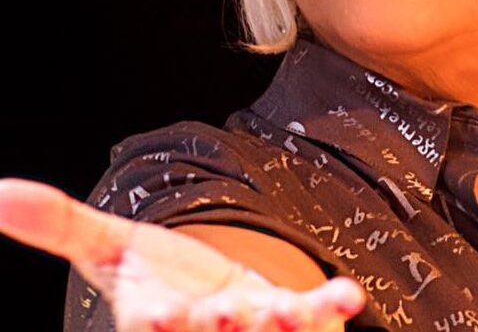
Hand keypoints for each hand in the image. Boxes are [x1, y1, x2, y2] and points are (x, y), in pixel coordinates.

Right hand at [0, 177, 365, 330]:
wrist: (205, 297)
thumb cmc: (158, 278)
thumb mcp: (111, 246)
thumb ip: (61, 225)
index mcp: (156, 320)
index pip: (152, 327)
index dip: (155, 323)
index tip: (159, 314)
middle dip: (217, 329)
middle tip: (226, 311)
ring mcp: (253, 330)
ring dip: (275, 327)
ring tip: (288, 313)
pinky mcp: (293, 317)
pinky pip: (314, 316)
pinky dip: (329, 307)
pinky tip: (347, 294)